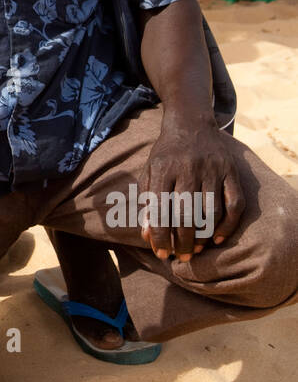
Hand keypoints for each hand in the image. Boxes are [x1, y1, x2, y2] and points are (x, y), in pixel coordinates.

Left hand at [139, 117, 244, 262]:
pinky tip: (218, 238)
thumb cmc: (165, 155)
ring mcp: (212, 169)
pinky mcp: (231, 170)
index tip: (161, 254)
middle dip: (182, 242)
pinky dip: (228, 225)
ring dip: (203, 237)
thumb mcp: (150, 173)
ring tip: (195, 250)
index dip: (160, 237)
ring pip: (210, 213)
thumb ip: (147, 203)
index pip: (160, 211)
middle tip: (181, 257)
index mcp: (163, 169)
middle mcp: (188, 168)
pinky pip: (234, 203)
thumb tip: (146, 236)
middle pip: (186, 215)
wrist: (190, 124)